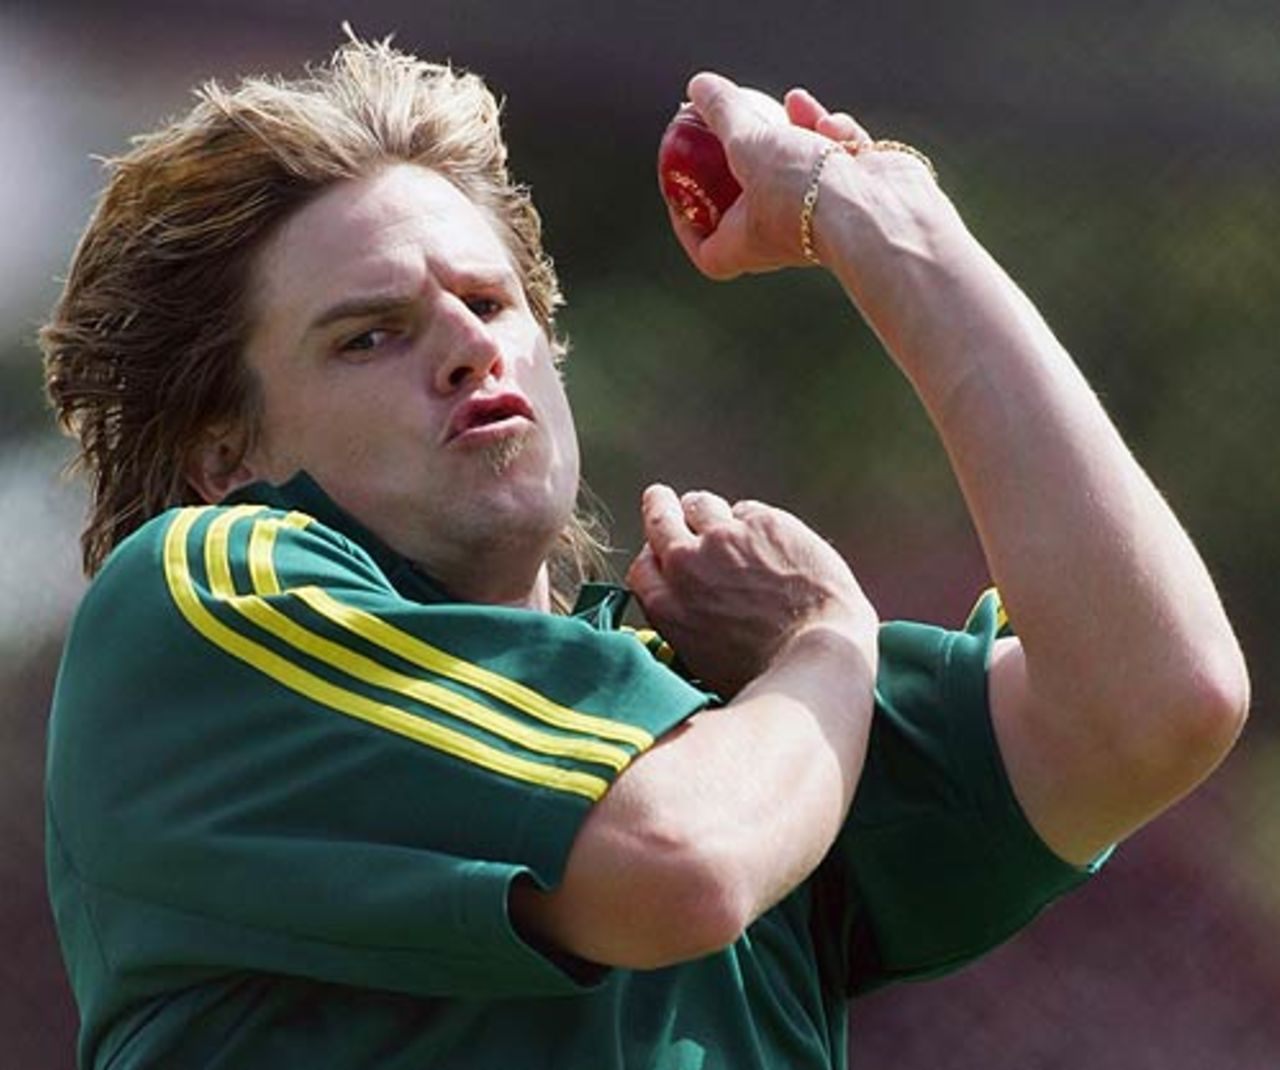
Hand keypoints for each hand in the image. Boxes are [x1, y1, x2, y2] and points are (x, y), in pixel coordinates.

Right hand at [625, 484, 876, 696]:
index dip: (653, 557)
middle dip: (659, 506)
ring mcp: (725, 538)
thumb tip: (691, 608)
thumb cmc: (768, 675)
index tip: (662, 552)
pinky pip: (748, 511)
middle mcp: (688, 566)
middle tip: (661, 498)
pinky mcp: (763, 523)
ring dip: (706, 511)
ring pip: (701, 505)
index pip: (643, 567)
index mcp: (668, 607)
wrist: (818, 658)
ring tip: (721, 519)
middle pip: (659, 520)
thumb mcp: (703, 663)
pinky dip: (755, 524)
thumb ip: (686, 624)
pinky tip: (774, 543)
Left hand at [666, 74, 865, 278]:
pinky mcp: (859, 193)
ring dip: (793, 134)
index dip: (689, 230)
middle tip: (732, 134)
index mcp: (748, 244)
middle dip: (743, 165)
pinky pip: (839, 160)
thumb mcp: (748, 144)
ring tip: (788, 104)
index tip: (680, 198)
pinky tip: (832, 123)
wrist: (879, 211)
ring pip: (799, 171)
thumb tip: (698, 88)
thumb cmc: (804, 192)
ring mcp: (824, 214)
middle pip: (752, 204)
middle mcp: (784, 236)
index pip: (709, 254)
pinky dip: (833, 136)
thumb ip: (723, 113)